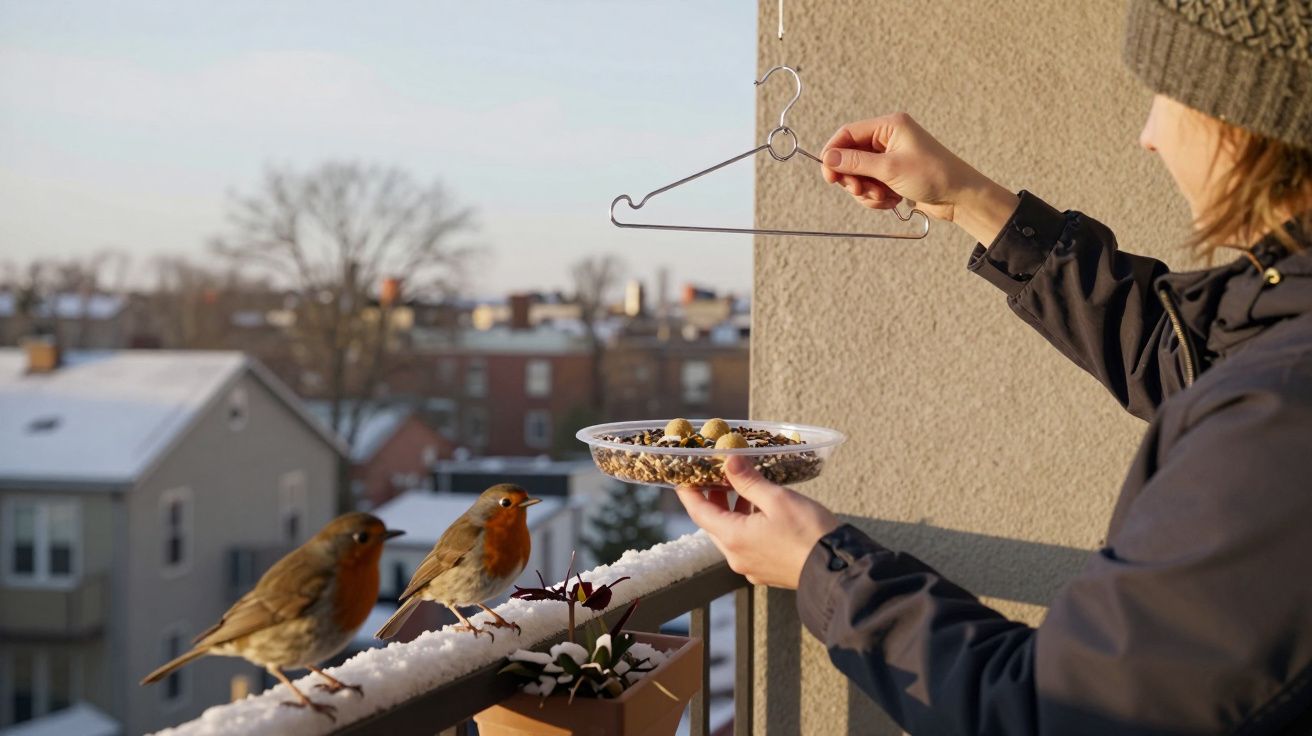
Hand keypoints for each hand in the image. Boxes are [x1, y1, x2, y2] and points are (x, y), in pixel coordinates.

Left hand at [676, 456, 839, 588]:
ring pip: (730, 535)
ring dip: (732, 511)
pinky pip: (746, 545)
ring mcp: (751, 567)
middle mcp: (737, 557)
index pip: (699, 512)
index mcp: (733, 538)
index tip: (683, 475)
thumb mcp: (777, 499)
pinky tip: (761, 512)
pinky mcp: (766, 571)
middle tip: (716, 475)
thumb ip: (749, 481)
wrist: (837, 570)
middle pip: (713, 524)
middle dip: (712, 498)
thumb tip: (729, 461)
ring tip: (743, 488)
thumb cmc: (808, 532)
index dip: (688, 492)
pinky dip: (745, 525)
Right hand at [820, 112, 1018, 243]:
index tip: (828, 175)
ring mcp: (890, 158)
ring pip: (860, 175)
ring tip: (883, 198)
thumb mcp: (889, 168)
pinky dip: (876, 197)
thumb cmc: (932, 175)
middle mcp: (888, 139)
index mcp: (889, 126)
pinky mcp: (893, 175)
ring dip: (866, 191)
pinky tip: (891, 201)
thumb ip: (856, 162)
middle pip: (851, 156)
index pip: (848, 133)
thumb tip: (828, 157)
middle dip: (853, 178)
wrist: (960, 197)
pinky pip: (871, 186)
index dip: (834, 153)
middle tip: (860, 190)